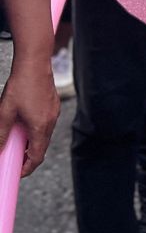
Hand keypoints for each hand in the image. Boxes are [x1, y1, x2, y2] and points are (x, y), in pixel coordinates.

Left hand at [0, 59, 58, 176]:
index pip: (37, 157)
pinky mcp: (53, 104)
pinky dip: (36, 129)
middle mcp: (50, 121)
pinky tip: (24, 121)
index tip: (17, 172)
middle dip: (28, 155)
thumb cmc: (21, 84)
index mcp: (40, 126)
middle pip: (42, 147)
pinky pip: (46, 123)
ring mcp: (54, 112)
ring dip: (32, 141)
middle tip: (13, 155)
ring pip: (44, 135)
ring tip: (16, 137)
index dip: (27, 168)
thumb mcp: (5, 112)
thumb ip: (1, 134)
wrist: (34, 61)